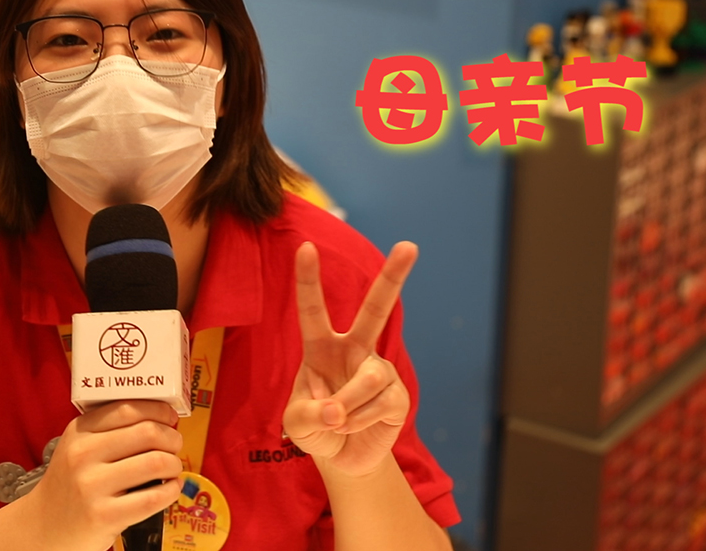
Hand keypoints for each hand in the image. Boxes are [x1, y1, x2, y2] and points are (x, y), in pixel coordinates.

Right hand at [27, 400, 183, 550]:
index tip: (170, 417)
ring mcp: (92, 486)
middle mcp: (83, 455)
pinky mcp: (104, 516)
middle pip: (147, 432)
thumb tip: (161, 417)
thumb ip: (110, 430)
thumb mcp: (78, 448)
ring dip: (174, 464)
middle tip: (174, 445)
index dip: (158, 410)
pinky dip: (172, 491)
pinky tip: (171, 488)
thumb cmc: (70, 485)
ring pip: (155, 462)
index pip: (127, 409)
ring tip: (172, 469)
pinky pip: (153, 498)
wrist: (44, 528)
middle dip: (172, 438)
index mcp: (79, 432)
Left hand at [281, 241, 416, 477]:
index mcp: (322, 347)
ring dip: (347, 406)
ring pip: (367, 379)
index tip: (306, 247)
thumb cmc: (315, 429)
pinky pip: (379, 403)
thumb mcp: (296, 424)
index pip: (314, 310)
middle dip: (393, 277)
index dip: (308, 280)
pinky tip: (353, 428)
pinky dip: (359, 422)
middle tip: (409, 246)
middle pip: (375, 310)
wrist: (342, 459)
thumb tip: (336, 410)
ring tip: (336, 423)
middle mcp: (354, 351)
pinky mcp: (397, 396)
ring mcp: (379, 371)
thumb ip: (306, 415)